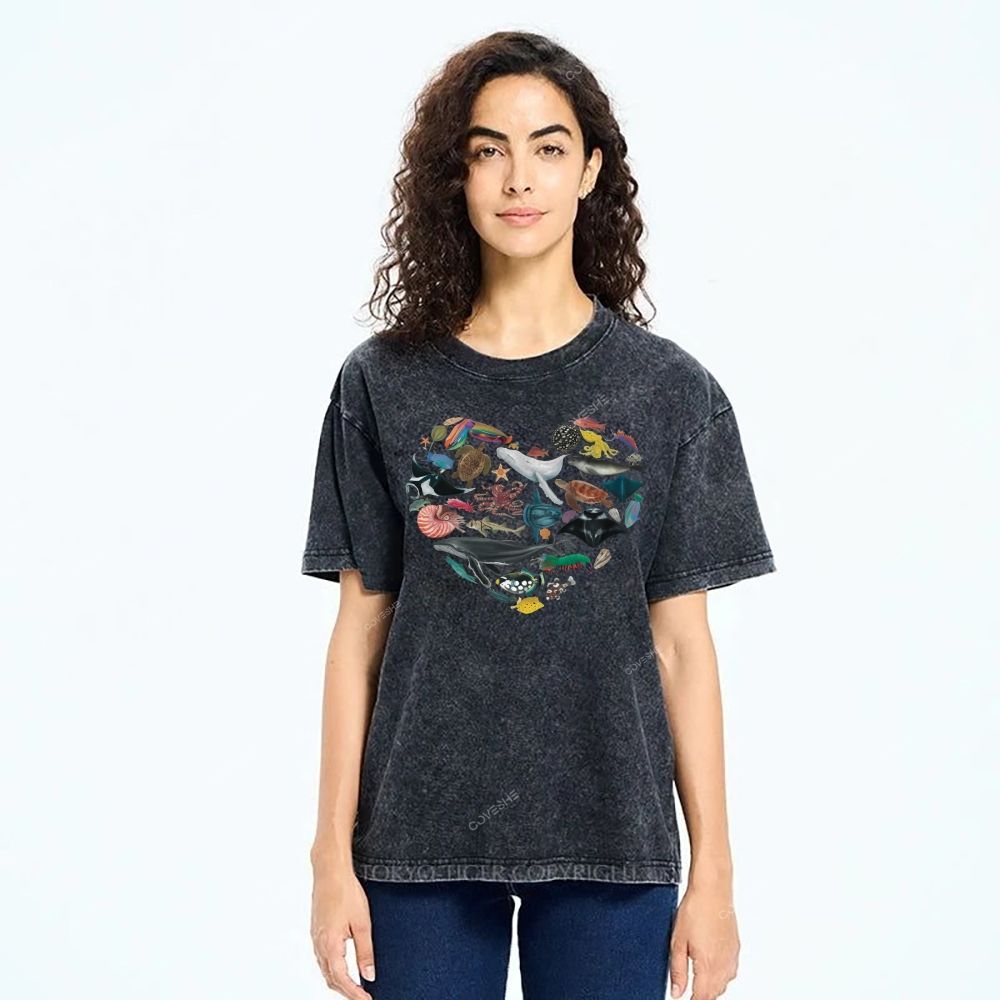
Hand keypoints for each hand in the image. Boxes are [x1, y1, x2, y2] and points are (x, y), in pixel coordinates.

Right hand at [311, 862, 376, 998]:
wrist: (330, 871)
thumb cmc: (346, 892)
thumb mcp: (362, 923)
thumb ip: (365, 951)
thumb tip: (369, 975)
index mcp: (330, 945)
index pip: (342, 980)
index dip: (354, 994)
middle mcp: (319, 944)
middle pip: (331, 979)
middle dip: (346, 991)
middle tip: (362, 997)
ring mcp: (315, 938)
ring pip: (325, 969)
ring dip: (338, 982)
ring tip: (355, 987)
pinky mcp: (316, 930)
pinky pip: (321, 958)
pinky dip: (332, 969)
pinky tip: (342, 966)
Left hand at [668, 880, 739, 998]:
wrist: (713, 890)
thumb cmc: (695, 910)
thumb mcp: (678, 941)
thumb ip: (678, 970)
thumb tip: (677, 992)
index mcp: (708, 965)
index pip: (702, 997)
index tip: (684, 999)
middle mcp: (723, 964)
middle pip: (714, 993)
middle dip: (702, 996)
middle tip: (689, 990)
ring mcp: (731, 956)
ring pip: (724, 984)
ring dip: (712, 987)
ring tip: (698, 981)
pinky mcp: (735, 947)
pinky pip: (730, 971)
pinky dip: (721, 975)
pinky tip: (711, 966)